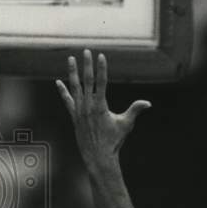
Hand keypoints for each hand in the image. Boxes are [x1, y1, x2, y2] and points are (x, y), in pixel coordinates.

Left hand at [56, 50, 150, 165]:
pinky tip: (58, 82)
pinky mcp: (74, 117)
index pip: (101, 82)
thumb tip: (148, 103)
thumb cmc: (114, 141)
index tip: (101, 56)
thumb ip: (135, 110)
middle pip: (86, 80)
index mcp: (100, 106)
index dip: (101, 68)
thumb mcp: (126, 124)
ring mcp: (79, 111)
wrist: (98, 156)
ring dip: (73, 72)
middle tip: (86, 51)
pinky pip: (67, 101)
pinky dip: (63, 91)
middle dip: (86, 65)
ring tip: (70, 59)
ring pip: (75, 87)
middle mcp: (88, 106)